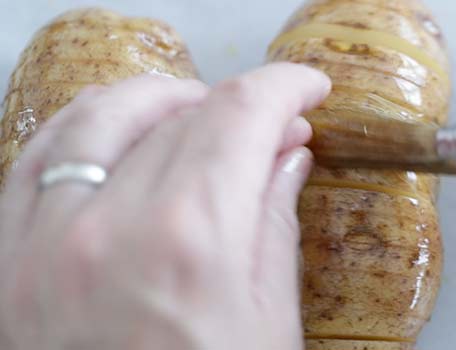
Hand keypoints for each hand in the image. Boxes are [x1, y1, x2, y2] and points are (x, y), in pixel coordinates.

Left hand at [0, 63, 330, 348]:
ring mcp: (42, 242)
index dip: (282, 87)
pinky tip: (123, 132)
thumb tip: (287, 156)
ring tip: (199, 111)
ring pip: (100, 115)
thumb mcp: (269, 326)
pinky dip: (88, 127)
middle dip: (240, 104)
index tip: (307, 88)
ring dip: (160, 98)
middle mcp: (107, 228)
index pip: (240, 117)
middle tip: (274, 122)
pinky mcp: (4, 261)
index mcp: (192, 246)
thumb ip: (274, 224)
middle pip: (181, 115)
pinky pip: (38, 158)